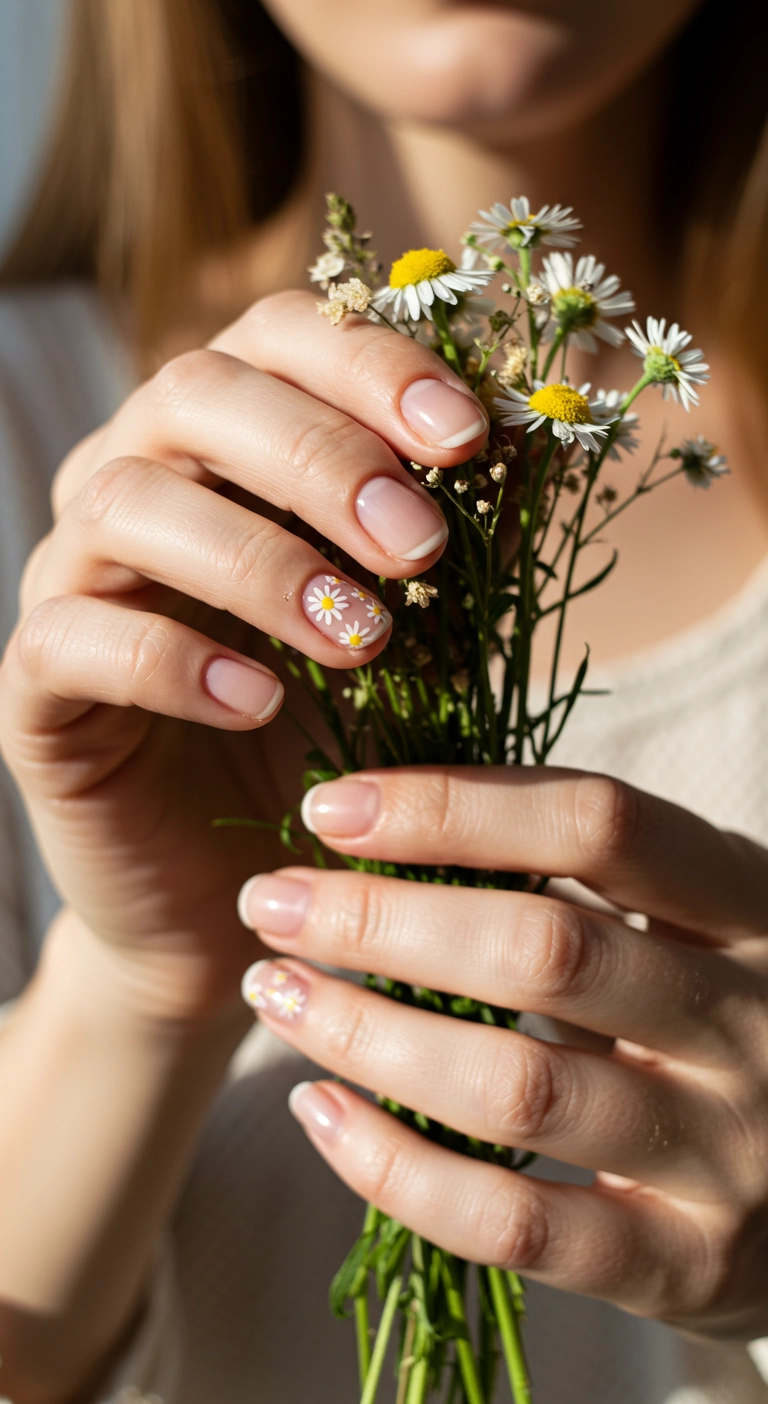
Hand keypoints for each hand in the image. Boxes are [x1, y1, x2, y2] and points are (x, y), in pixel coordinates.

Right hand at [0, 296, 487, 1017]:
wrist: (235, 878)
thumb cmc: (336, 733)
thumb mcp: (421, 626)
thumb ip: (460, 532)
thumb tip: (534, 433)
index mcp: (228, 438)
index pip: (280, 337)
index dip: (371, 365)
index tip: (466, 438)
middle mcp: (137, 478)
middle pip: (193, 392)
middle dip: (321, 458)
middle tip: (418, 548)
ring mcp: (73, 574)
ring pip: (124, 504)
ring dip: (256, 559)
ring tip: (359, 640)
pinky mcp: (35, 681)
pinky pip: (70, 637)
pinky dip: (169, 660)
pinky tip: (259, 703)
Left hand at [239, 765, 767, 1337]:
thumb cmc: (716, 1016)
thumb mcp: (689, 922)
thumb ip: (582, 870)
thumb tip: (385, 807)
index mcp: (750, 905)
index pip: (601, 823)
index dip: (453, 806)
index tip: (329, 807)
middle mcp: (753, 1022)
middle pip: (544, 950)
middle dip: (381, 921)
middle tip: (270, 902)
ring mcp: (725, 1152)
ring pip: (516, 1088)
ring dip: (368, 1035)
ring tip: (278, 992)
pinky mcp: (686, 1263)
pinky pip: (517, 1226)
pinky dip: (398, 1170)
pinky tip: (320, 1112)